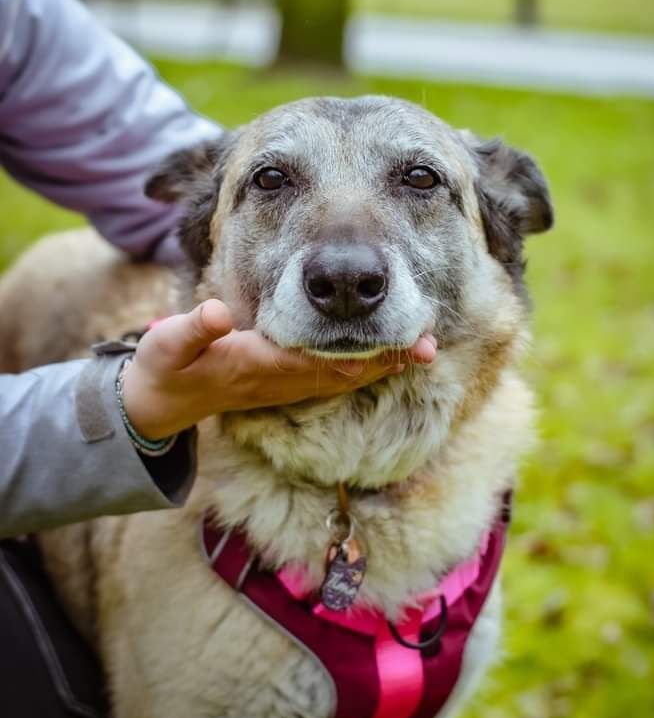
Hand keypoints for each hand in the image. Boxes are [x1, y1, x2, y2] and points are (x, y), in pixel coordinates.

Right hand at [121, 299, 436, 440]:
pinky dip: (367, 368)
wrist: (163, 404)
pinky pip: (337, 379)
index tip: (386, 342)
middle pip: (342, 373)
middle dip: (384, 360)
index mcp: (255, 365)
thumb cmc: (167, 367)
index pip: (311, 360)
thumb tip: (217, 312)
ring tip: (424, 350)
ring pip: (345, 378)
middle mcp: (279, 381)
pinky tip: (392, 357)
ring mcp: (287, 387)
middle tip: (427, 345)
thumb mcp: (168, 344)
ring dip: (384, 366)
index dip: (352, 353)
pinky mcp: (290, 384)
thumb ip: (193, 328)